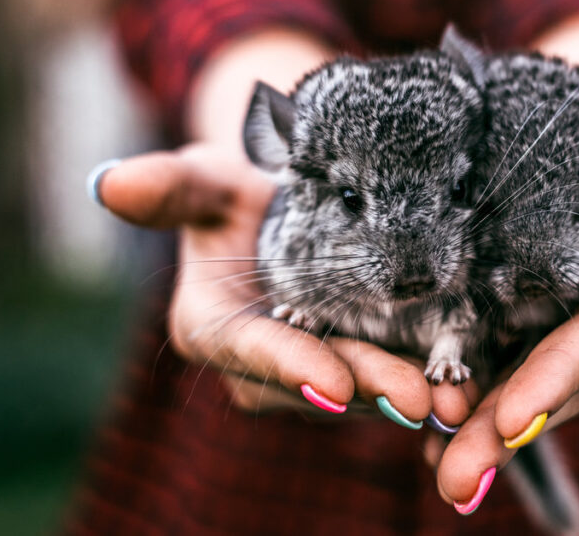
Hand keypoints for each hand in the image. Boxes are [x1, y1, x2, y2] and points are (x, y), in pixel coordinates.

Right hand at [95, 143, 474, 427]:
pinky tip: (470, 391)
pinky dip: (432, 384)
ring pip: (365, 387)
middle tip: (419, 399)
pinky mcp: (361, 361)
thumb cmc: (235, 190)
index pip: (251, 350)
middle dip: (369, 389)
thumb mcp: (204, 180)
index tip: (333, 380)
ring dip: (410, 395)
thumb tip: (108, 183)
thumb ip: (169, 188)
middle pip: (320, 379)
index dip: (290, 366)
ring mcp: (316, 367)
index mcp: (214, 327)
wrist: (283, 202)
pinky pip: (395, 376)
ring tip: (457, 399)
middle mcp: (264, 363)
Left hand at [431, 127, 578, 508]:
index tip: (511, 417)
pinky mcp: (533, 323)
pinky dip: (467, 396)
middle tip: (453, 477)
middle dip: (505, 430)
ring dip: (478, 430)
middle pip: (557, 382)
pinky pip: (501, 365)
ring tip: (431, 464)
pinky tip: (423, 424)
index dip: (562, 375)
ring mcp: (572, 333)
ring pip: (525, 386)